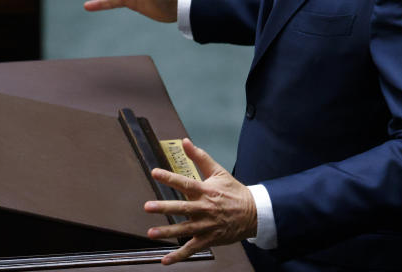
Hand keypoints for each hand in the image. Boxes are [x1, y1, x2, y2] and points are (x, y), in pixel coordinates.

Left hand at [143, 139, 256, 264]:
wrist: (254, 213)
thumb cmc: (233, 192)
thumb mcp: (218, 171)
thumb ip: (199, 157)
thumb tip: (185, 141)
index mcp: (206, 191)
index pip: (185, 183)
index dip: (170, 178)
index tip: (155, 173)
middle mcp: (204, 208)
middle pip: (182, 208)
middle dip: (164, 208)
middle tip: (148, 207)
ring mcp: (206, 225)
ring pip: (184, 229)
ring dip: (167, 232)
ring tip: (151, 233)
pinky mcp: (209, 239)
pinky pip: (192, 248)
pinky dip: (179, 255)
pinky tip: (165, 260)